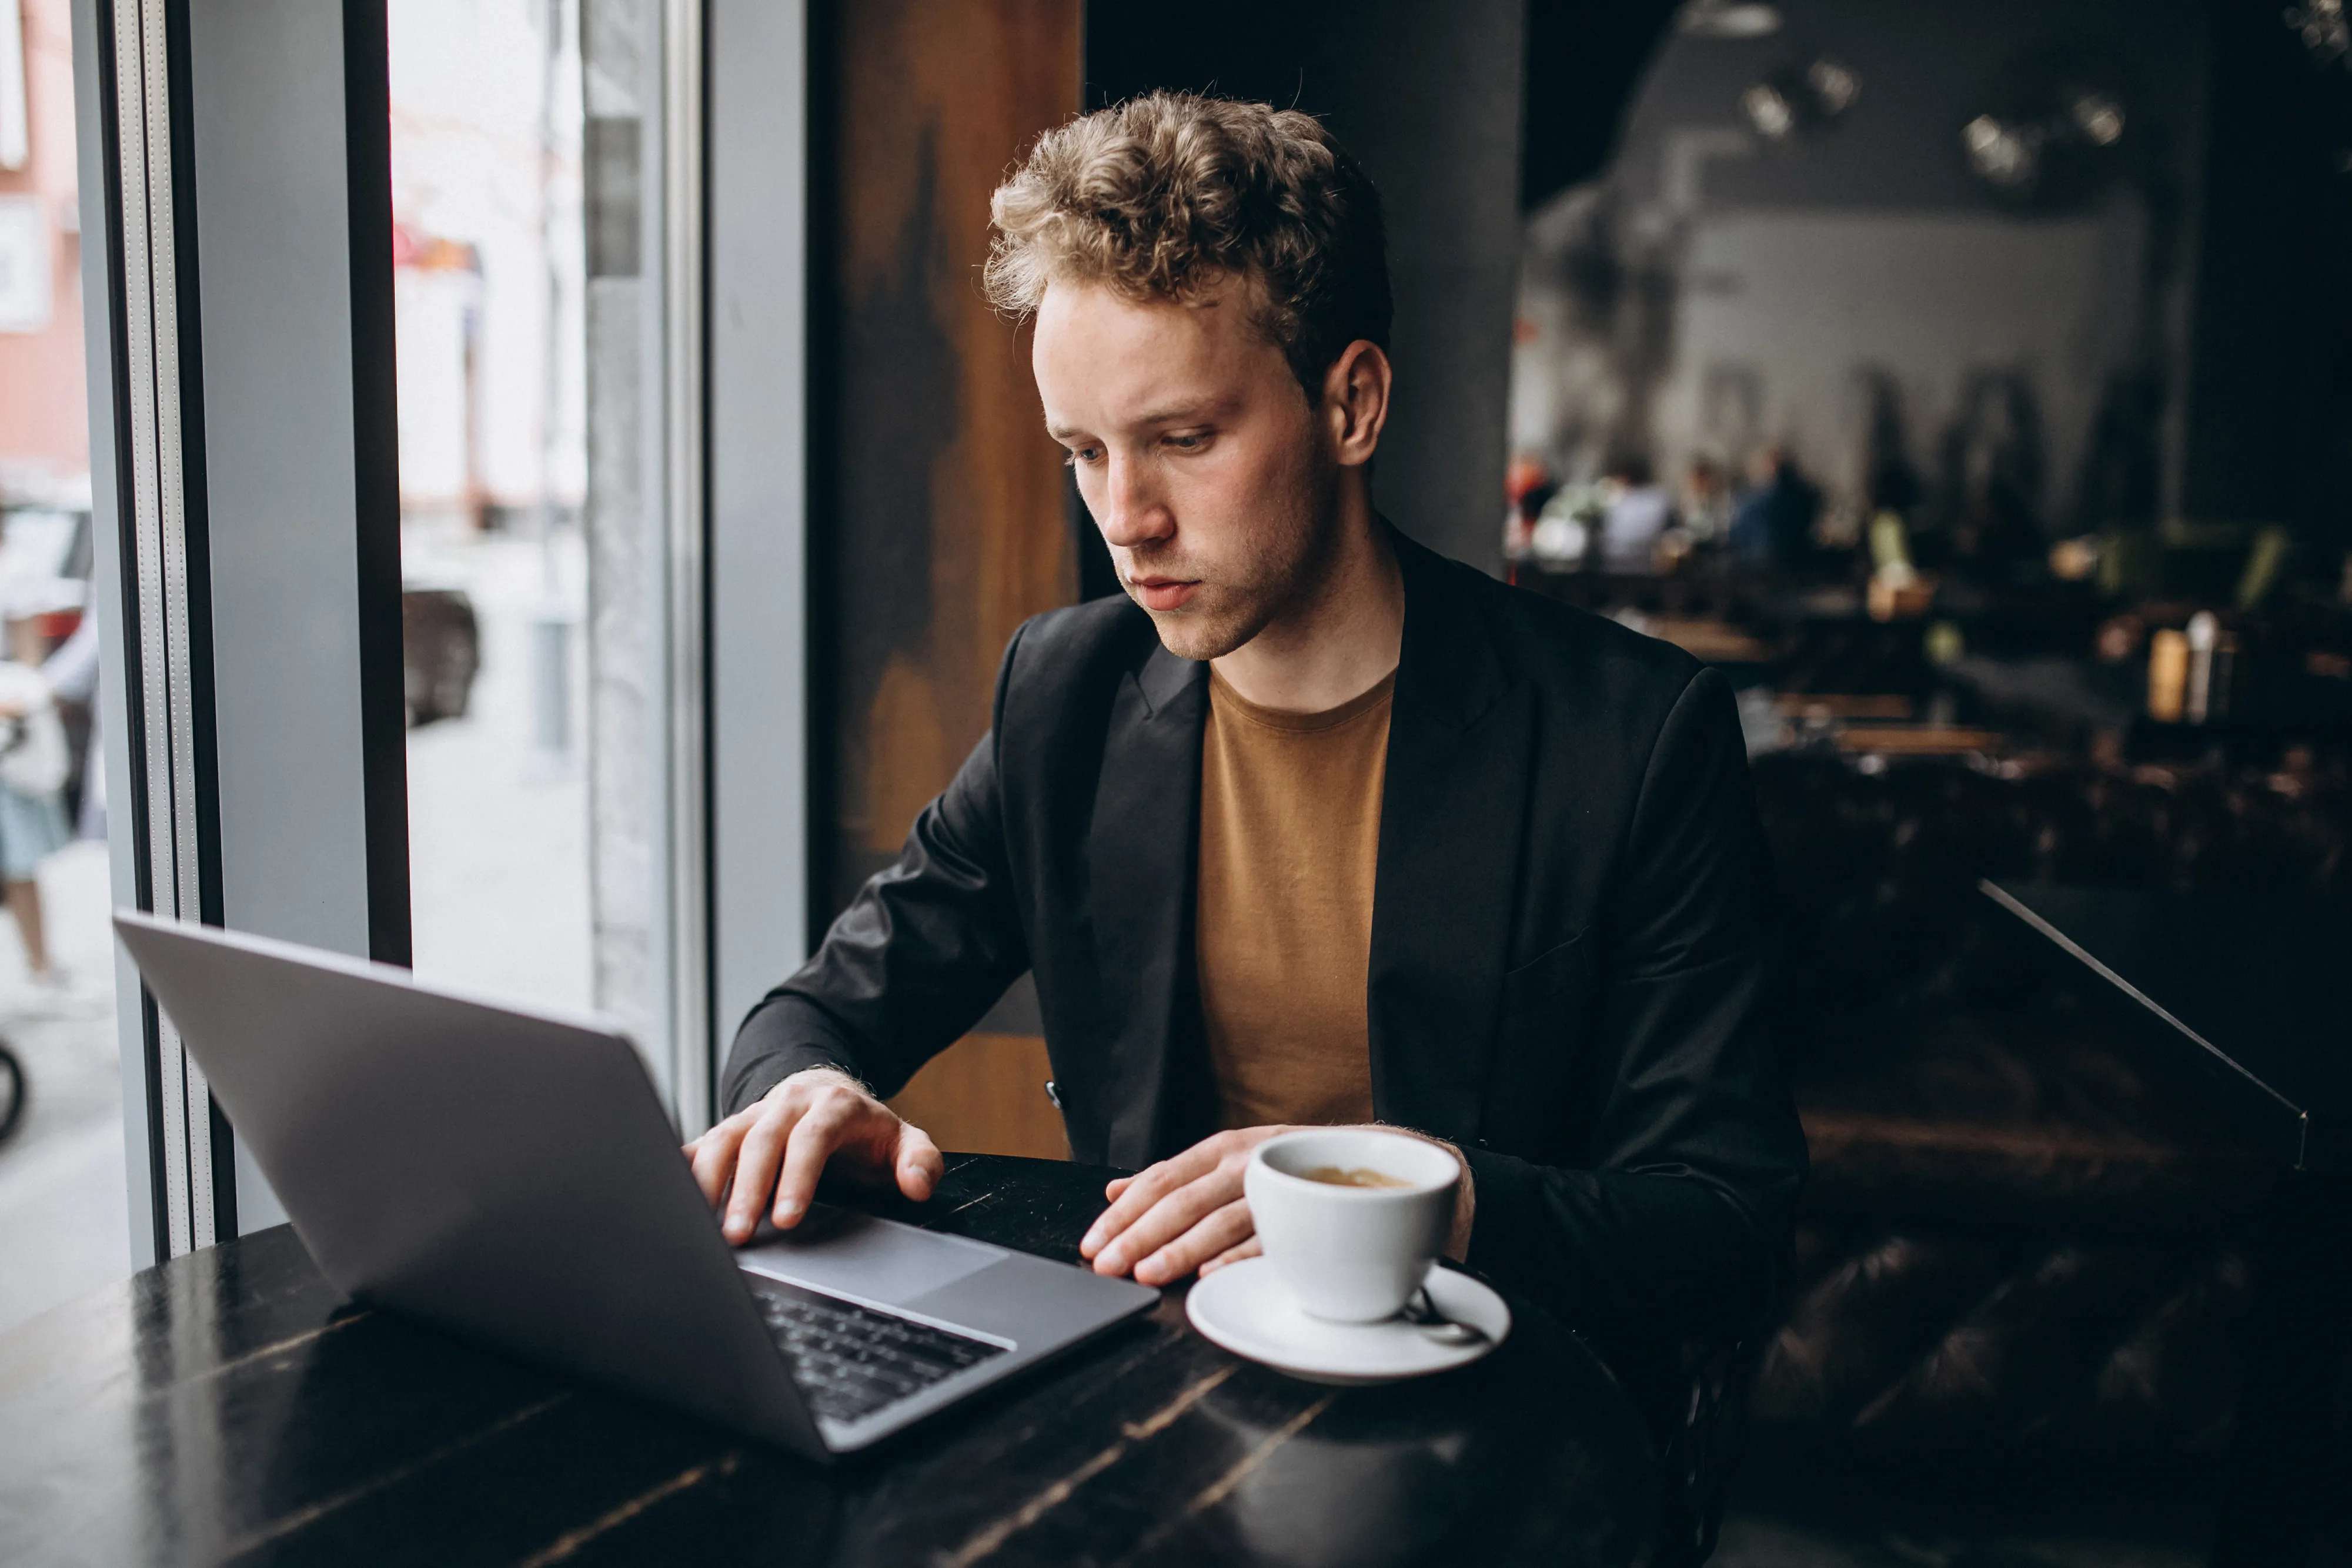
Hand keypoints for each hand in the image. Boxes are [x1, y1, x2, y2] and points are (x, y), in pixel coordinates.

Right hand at [683, 1067, 942, 1244]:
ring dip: (708, 1181)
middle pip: (761, 1140)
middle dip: (746, 1189)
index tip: (787, 1218)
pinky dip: (683, 1166)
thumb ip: (920, 1161)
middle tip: (736, 1235)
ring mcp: (754, 1114)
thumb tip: (918, 1186)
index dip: (797, 1177)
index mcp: (833, 1105)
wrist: (830, 1094)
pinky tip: (669, 1196)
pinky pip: (701, 1143)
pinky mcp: (729, 1129)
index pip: (811, 1138)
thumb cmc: (865, 1132)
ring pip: (723, 1138)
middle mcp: (789, 1104)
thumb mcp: (903, 1141)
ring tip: (696, 1223)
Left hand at [1079, 1126, 1296, 1285]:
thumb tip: (1115, 1191)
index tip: (1092, 1242)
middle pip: (1181, 1202)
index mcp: (1219, 1150)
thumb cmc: (1286, 1162)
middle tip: (1107, 1265)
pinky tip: (1209, 1274)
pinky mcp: (1305, 1216)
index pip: (1159, 1181)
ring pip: (1219, 1221)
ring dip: (1180, 1249)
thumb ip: (1172, 1176)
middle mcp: (1243, 1164)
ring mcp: (1274, 1189)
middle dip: (1138, 1236)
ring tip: (1146, 1274)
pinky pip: (1268, 1239)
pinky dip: (1237, 1255)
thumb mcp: (1226, 1157)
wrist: (1367, 1155)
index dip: (1122, 1214)